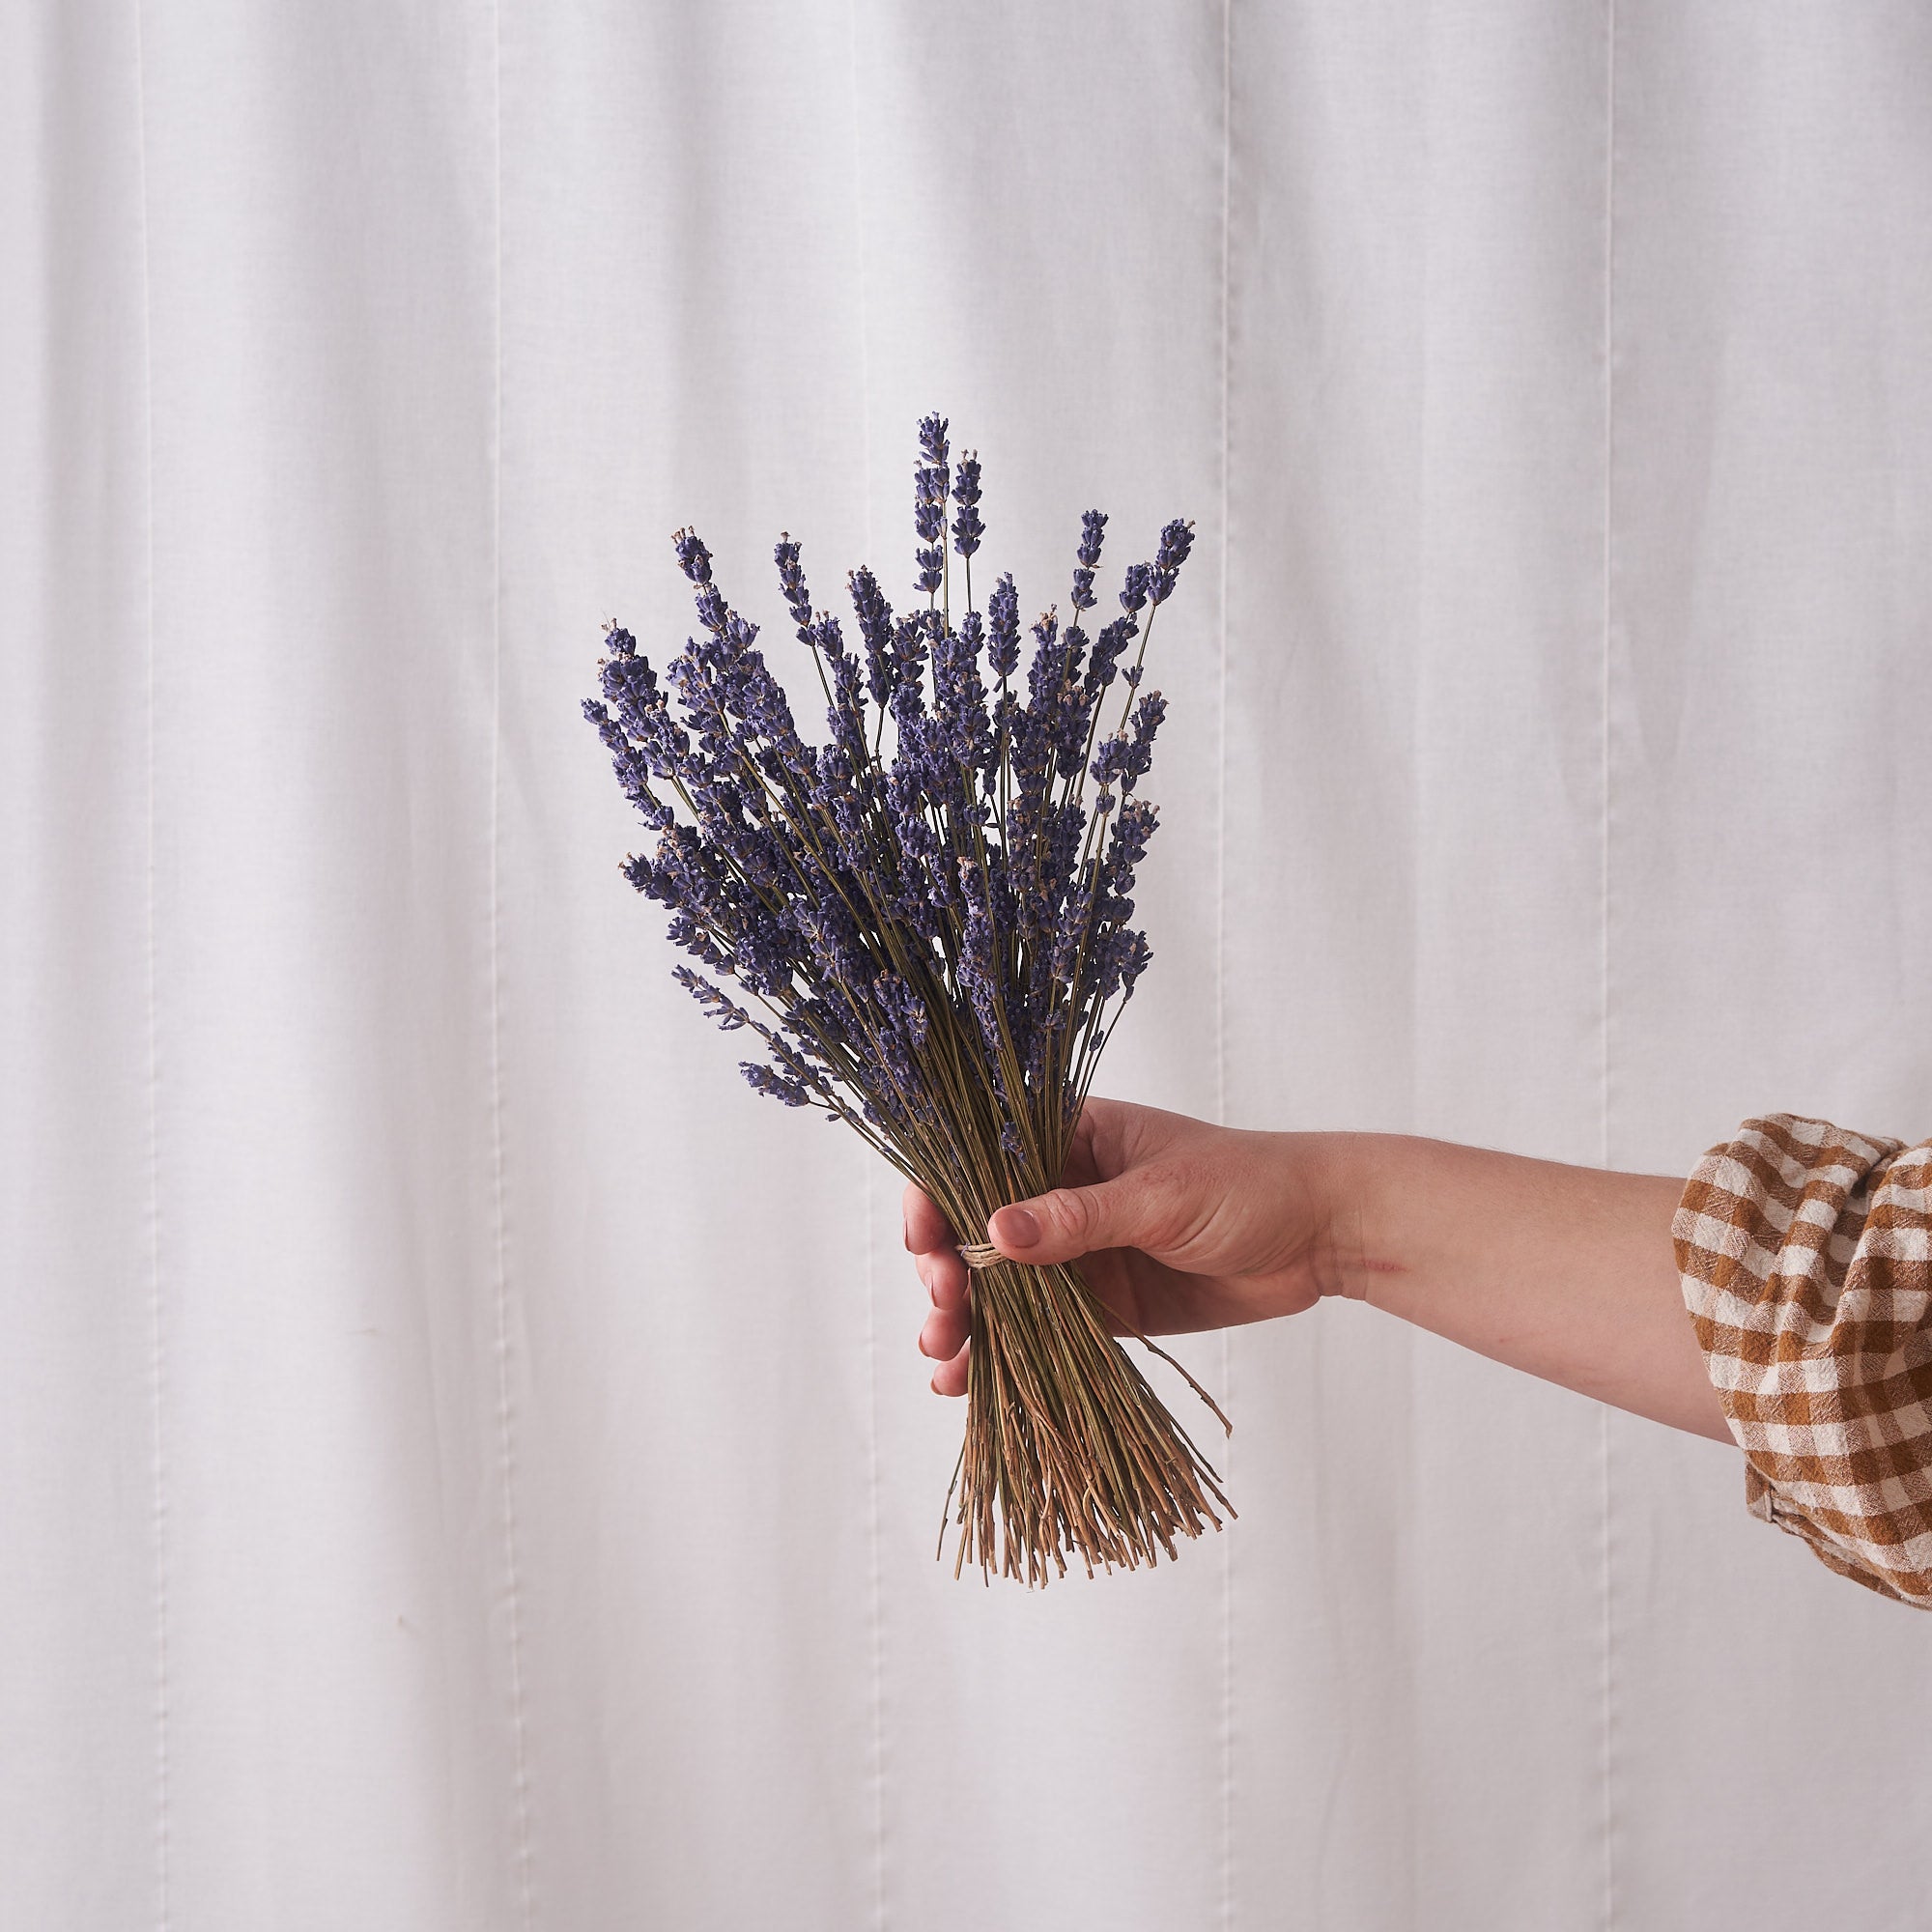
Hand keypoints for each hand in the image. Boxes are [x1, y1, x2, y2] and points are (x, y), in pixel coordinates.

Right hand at [908, 1096, 1334, 1395]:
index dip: (939, 1196)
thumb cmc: (1249, 1184)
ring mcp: (1077, 1251)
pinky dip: (999, 1356)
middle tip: (944, 1309)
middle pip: (974, 1230)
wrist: (1322, 1235)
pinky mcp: (1100, 1304)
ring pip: (997, 1288)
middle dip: (944, 1272)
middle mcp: (1060, 1191)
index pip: (979, 1158)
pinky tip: (964, 1383)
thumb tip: (994, 1233)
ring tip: (943, 1357)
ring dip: (961, 1321)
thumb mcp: (1161, 1195)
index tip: (926, 1241)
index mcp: (1070, 1137)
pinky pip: (1036, 1330)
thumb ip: (1079, 1217)